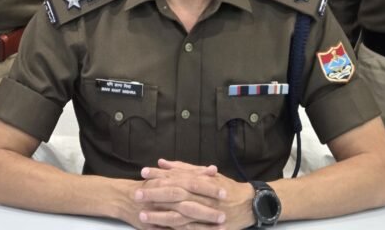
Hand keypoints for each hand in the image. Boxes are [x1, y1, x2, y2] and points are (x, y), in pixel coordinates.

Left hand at [132, 159, 254, 228]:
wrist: (248, 204)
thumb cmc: (225, 187)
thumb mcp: (206, 174)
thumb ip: (183, 168)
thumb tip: (162, 162)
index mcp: (200, 181)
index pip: (175, 176)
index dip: (158, 175)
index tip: (143, 173)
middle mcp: (201, 196)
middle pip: (174, 194)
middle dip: (154, 194)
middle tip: (136, 194)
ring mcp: (203, 213)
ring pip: (178, 215)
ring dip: (159, 215)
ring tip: (142, 214)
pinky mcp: (207, 228)